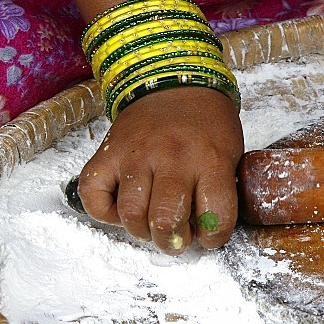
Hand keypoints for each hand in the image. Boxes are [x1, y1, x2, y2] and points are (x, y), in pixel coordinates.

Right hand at [78, 87, 243, 253]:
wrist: (176, 82)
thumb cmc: (208, 124)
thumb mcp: (230, 154)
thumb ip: (220, 191)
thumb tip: (204, 231)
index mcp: (210, 160)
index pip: (216, 215)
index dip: (214, 238)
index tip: (210, 238)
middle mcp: (172, 158)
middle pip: (166, 220)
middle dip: (173, 242)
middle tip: (176, 239)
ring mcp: (136, 155)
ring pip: (131, 213)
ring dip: (141, 231)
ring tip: (150, 227)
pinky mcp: (107, 152)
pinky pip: (93, 194)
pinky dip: (105, 212)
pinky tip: (123, 210)